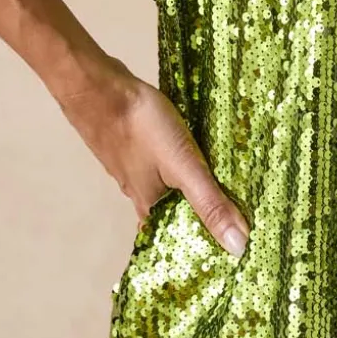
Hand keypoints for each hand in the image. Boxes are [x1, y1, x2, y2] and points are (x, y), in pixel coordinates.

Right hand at [54, 58, 249, 255]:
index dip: (200, 244)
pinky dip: (178, 164)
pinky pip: (160, 163)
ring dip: (189, 189)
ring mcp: (132, 166)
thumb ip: (210, 203)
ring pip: (166, 187)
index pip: (175, 239)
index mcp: (149, 206)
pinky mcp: (132, 142)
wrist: (97, 87)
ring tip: (221, 185)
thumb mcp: (183, 166)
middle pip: (172, 212)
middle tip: (234, 217)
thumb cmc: (141, 127)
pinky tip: (191, 152)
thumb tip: (239, 247)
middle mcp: (138, 192)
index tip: (230, 250)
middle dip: (198, 215)